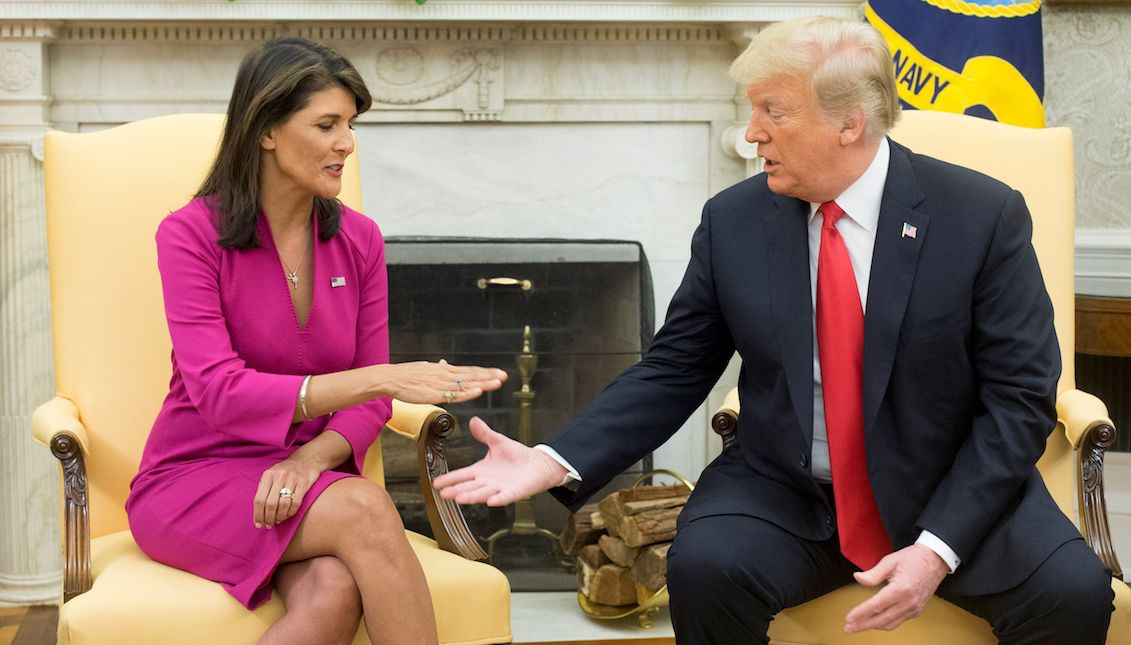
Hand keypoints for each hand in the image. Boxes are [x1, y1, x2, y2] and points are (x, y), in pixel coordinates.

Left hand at [253, 456, 320, 528]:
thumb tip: (259, 513)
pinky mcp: (304, 483)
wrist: (305, 460)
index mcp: (268, 475)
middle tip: (269, 525)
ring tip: (278, 520)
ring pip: (283, 505)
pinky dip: (291, 512)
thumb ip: (263, 490)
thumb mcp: (271, 476)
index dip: (258, 514)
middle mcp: (279, 476)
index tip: (258, 524)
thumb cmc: (284, 472)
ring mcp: (292, 479)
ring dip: (280, 517)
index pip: (259, 499)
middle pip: (271, 504)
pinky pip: (296, 503)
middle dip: (269, 518)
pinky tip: (288, 515)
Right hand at [385, 360, 506, 404]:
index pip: (469, 370)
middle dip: (489, 376)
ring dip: (483, 383)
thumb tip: (445, 364)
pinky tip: (478, 392)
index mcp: (445, 370)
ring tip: (497, 383)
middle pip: (472, 375)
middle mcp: (446, 375)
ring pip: (466, 384)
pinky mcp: (435, 394)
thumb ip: (438, 369)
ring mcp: (441, 384)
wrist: (390, 378)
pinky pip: (454, 394)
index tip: (498, 372)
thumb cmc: (407, 375)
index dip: (485, 372)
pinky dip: (467, 393)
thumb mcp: (425, 369)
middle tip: (505, 376)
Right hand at [433, 417, 567, 505]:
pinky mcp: (515, 492)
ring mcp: (500, 489)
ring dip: (472, 496)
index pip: (462, 475)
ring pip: (483, 493)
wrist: (538, 464)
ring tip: (460, 498)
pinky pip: (506, 497)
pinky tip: (491, 502)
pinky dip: (499, 499)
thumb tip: (473, 420)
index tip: (436, 483)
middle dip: (456, 490)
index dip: (450, 479)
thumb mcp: (498, 441)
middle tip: (443, 494)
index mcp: (482, 471)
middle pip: (469, 487)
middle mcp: (488, 482)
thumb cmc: (518, 456)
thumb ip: (484, 434)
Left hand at [844, 544, 949, 632]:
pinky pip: (898, 622)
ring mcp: (914, 608)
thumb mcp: (890, 561)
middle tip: (848, 628)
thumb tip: (858, 578)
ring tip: (858, 626)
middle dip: (863, 625)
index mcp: (901, 589)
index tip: (849, 619)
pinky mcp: (917, 611)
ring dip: (873, 626)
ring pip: (890, 624)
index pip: (876, 606)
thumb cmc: (914, 559)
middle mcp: (908, 602)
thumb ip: (873, 574)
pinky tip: (875, 621)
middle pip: (881, 619)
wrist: (935, 560)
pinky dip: (885, 624)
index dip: (860, 613)